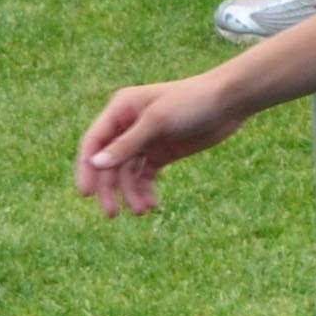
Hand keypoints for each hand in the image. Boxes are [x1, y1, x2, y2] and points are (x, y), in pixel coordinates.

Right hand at [74, 72, 248, 214]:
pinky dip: (145, 191)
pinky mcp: (161, 153)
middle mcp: (128, 125)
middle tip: (112, 214)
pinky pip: (145, 176)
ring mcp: (144, 140)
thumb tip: (96, 164)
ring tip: (141, 210)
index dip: (87, 168)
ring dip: (130, 193)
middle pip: (108, 162)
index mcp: (121, 109)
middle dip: (109, 188)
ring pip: (127, 173)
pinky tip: (151, 204)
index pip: (94, 141)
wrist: (228, 102)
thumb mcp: (157, 122)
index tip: (86, 194)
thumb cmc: (191, 102)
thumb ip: (127, 144)